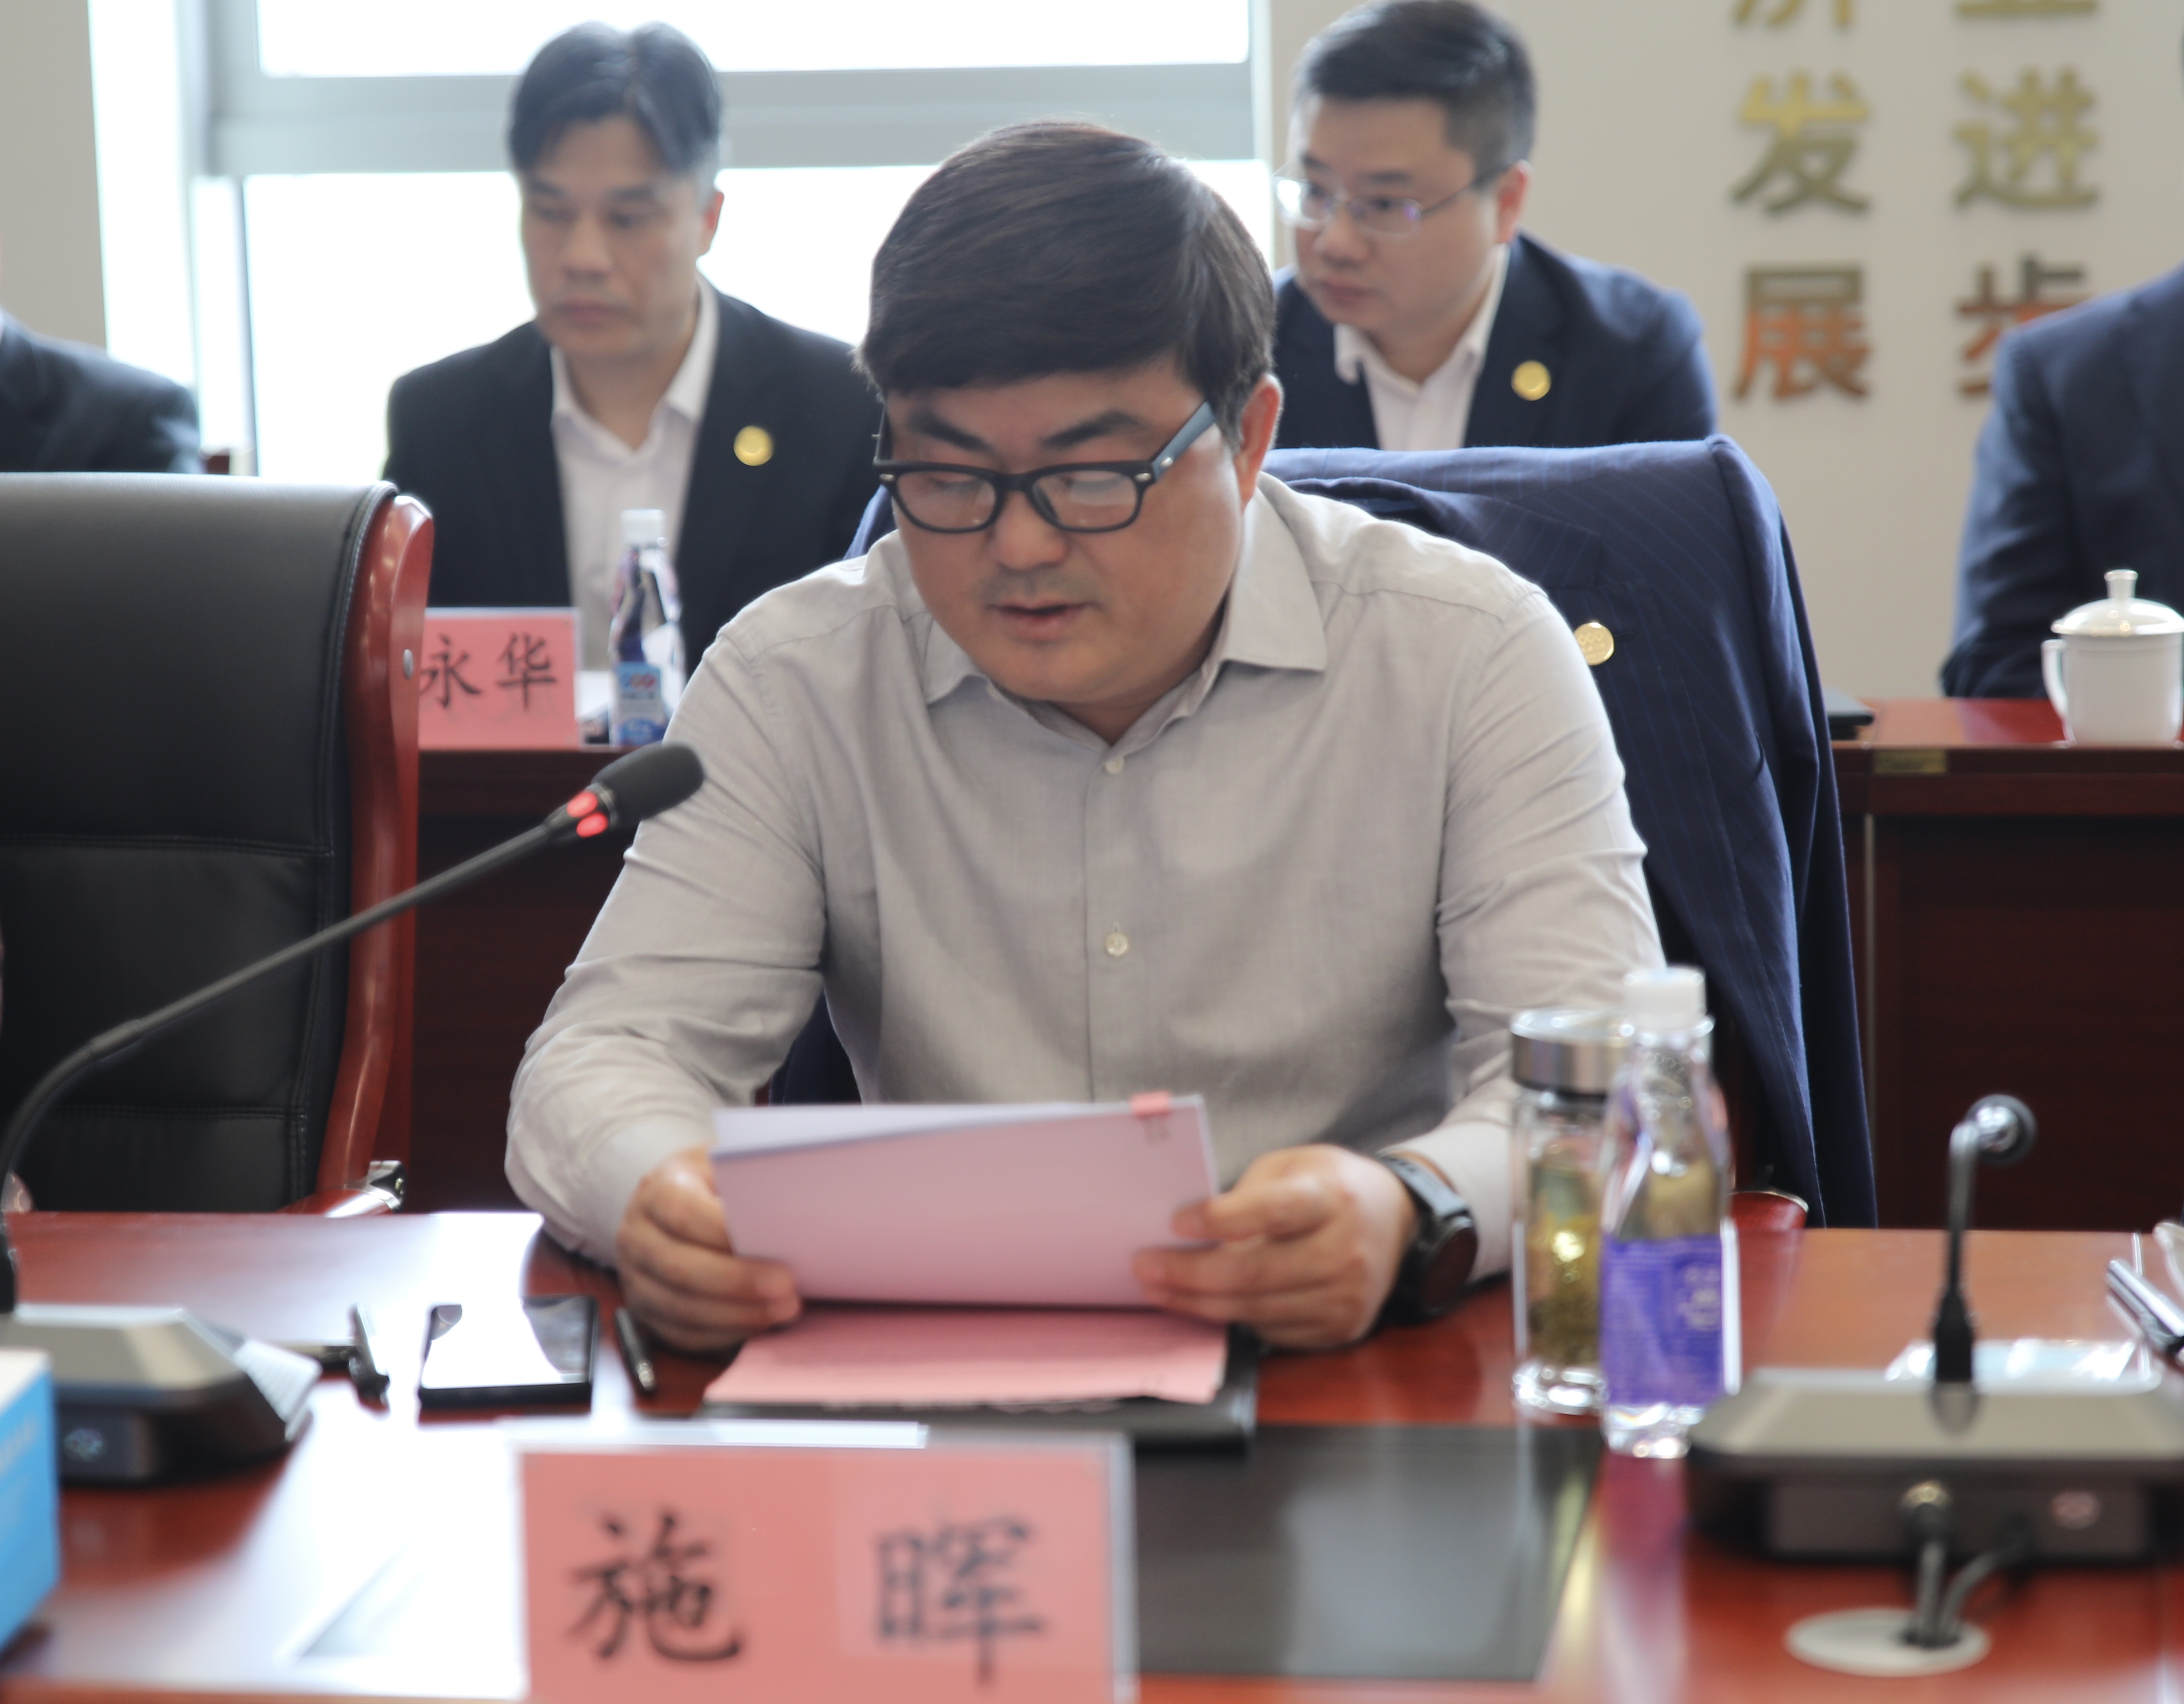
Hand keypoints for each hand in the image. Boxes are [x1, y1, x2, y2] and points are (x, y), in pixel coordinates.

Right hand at [614, 1147, 801, 1352]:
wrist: (676, 1203)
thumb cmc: (715, 1183)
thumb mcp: (727, 1164)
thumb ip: (749, 1178)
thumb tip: (793, 1199)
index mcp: (657, 1190)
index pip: (682, 1213)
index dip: (722, 1231)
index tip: (770, 1240)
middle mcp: (637, 1235)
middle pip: (679, 1267)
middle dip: (737, 1282)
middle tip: (787, 1286)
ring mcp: (636, 1278)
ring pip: (680, 1307)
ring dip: (736, 1314)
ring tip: (784, 1309)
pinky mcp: (647, 1312)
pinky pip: (682, 1333)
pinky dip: (724, 1333)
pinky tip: (760, 1324)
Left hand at [1131, 1145, 1416, 1349]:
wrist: (1396, 1222)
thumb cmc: (1329, 1188)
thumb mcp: (1293, 1166)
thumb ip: (1247, 1193)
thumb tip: (1188, 1230)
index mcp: (1331, 1198)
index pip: (1273, 1212)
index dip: (1222, 1219)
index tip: (1176, 1222)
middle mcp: (1344, 1251)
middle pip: (1255, 1273)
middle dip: (1191, 1274)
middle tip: (1145, 1267)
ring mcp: (1345, 1297)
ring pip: (1256, 1309)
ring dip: (1198, 1303)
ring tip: (1158, 1289)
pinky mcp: (1340, 1329)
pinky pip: (1271, 1332)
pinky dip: (1231, 1320)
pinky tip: (1200, 1305)